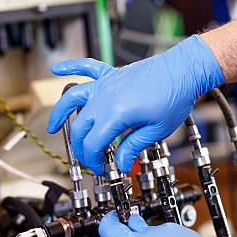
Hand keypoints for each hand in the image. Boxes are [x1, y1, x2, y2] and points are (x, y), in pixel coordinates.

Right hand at [47, 35, 224, 174]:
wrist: (185, 69)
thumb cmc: (175, 96)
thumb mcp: (157, 130)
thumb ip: (134, 146)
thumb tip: (122, 164)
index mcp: (116, 114)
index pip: (93, 144)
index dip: (95, 161)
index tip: (103, 169)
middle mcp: (105, 97)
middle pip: (80, 127)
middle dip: (81, 148)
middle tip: (89, 159)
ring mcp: (106, 84)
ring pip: (73, 98)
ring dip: (59, 113)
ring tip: (52, 127)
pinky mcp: (111, 74)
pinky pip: (86, 67)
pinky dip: (70, 67)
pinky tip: (57, 69)